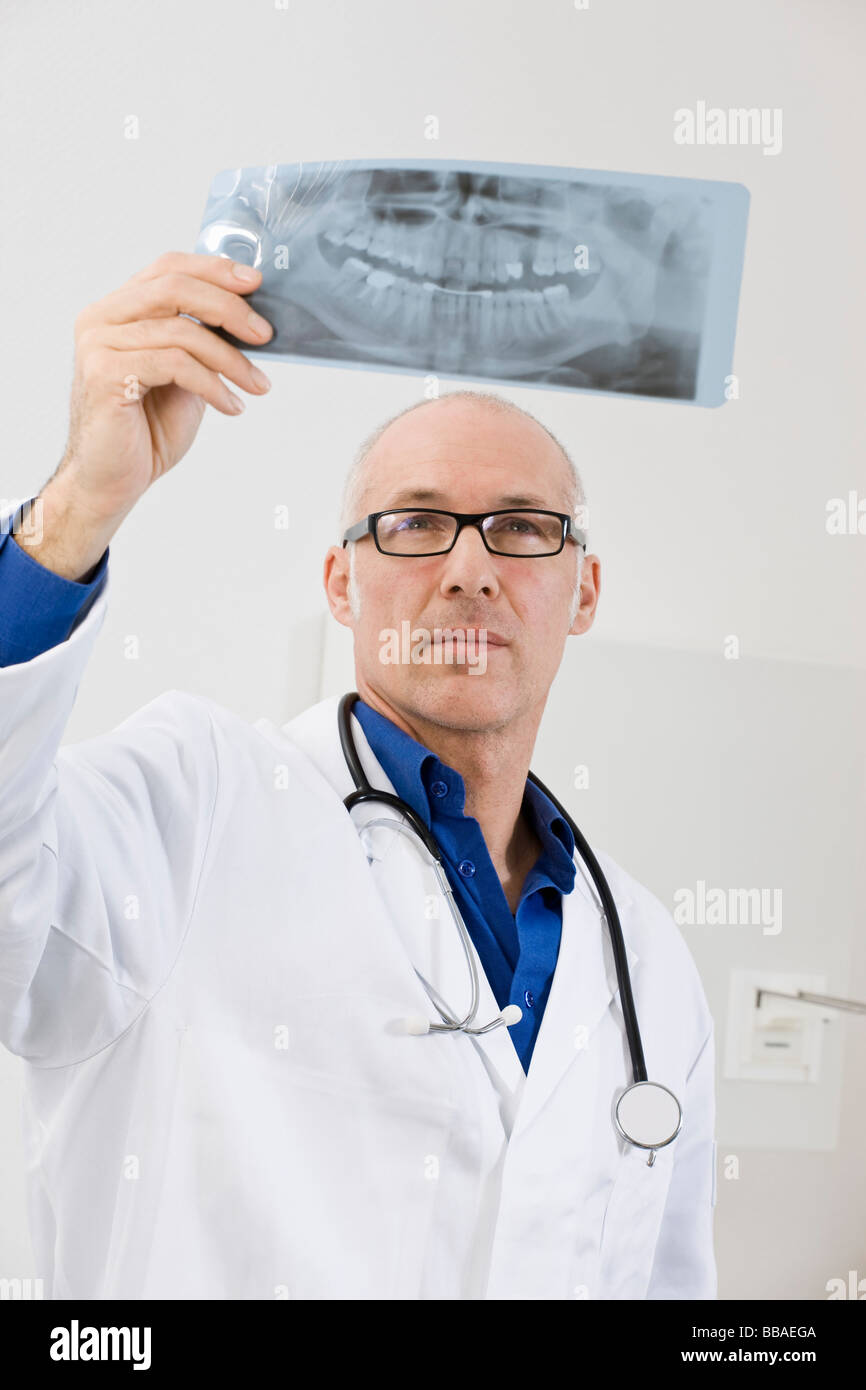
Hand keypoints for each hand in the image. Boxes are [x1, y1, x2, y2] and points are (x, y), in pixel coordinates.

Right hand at [56, 250, 273, 523]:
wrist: (112, 481)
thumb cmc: (146, 430)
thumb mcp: (184, 376)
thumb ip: (201, 341)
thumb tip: (250, 318)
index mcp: (118, 310)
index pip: (168, 268)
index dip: (214, 269)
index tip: (256, 283)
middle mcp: (101, 319)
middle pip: (174, 288)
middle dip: (229, 308)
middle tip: (266, 335)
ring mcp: (99, 344)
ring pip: (181, 331)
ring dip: (230, 359)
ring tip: (256, 385)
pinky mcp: (106, 374)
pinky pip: (175, 365)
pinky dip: (212, 385)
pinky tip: (231, 406)